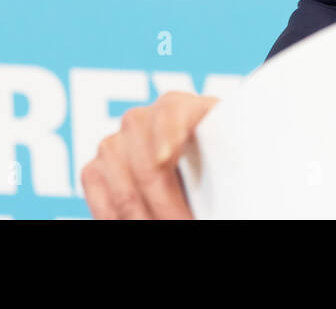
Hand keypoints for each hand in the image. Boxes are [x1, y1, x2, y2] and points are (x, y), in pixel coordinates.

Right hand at [81, 91, 218, 218]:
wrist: (187, 164)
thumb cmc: (217, 161)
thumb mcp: (229, 152)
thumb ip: (230, 156)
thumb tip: (240, 177)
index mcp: (181, 107)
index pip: (172, 112)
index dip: (169, 133)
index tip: (166, 158)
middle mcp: (142, 120)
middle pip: (147, 164)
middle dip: (165, 204)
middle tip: (184, 222)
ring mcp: (114, 143)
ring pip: (124, 188)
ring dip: (143, 216)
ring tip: (162, 227)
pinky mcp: (95, 169)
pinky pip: (101, 199)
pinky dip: (116, 217)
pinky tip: (135, 223)